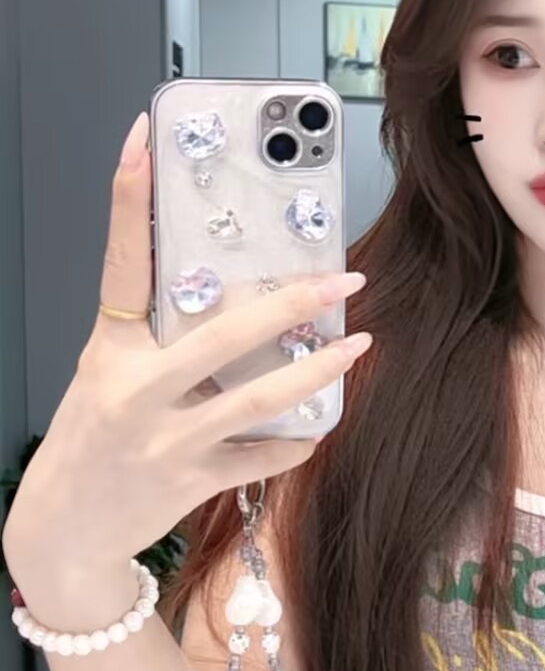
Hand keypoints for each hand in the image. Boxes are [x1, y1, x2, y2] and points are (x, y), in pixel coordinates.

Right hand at [3, 113, 370, 572]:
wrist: (60, 531)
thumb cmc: (92, 439)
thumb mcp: (107, 376)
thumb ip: (157, 339)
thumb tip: (228, 292)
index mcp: (109, 351)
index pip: (120, 263)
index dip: (129, 200)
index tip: (145, 139)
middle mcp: (135, 391)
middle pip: (221, 333)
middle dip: (291, 302)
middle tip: (342, 278)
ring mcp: (164, 439)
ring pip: (258, 397)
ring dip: (318, 371)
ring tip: (358, 346)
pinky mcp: (191, 481)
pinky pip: (262, 455)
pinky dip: (295, 439)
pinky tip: (318, 425)